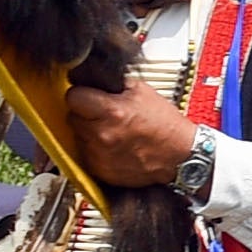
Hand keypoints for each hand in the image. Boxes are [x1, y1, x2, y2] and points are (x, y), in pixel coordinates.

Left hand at [65, 81, 195, 188]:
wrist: (180, 157)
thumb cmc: (165, 125)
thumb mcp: (143, 91)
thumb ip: (114, 85)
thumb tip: (93, 80)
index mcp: (112, 111)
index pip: (73, 97)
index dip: (80, 94)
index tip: (87, 96)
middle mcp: (102, 135)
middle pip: (72, 117)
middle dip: (85, 114)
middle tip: (103, 115)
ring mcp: (99, 155)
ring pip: (77, 137)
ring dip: (89, 133)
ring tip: (111, 131)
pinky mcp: (101, 171)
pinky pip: (86, 155)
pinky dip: (95, 150)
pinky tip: (113, 146)